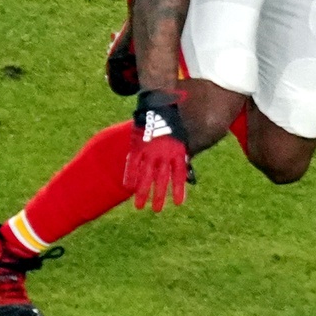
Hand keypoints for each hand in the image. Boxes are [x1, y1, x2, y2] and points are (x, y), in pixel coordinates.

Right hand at [124, 90, 190, 210]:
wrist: (159, 105)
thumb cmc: (172, 123)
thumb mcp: (182, 138)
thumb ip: (182, 154)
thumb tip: (187, 170)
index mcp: (177, 151)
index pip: (179, 175)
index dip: (178, 189)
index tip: (178, 203)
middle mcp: (164, 154)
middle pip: (161, 179)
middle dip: (159, 196)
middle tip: (157, 210)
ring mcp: (150, 151)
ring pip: (146, 175)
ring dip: (142, 191)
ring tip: (139, 206)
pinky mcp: (137, 146)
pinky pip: (132, 163)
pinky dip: (130, 175)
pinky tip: (128, 187)